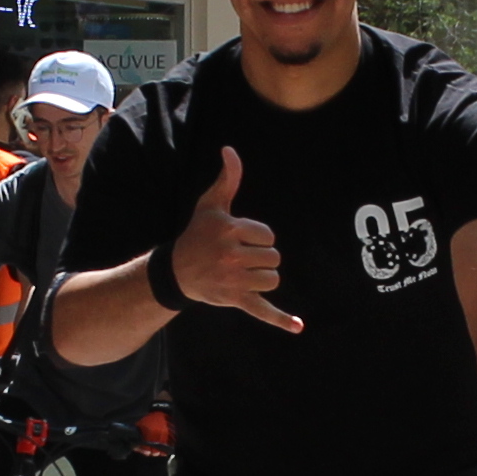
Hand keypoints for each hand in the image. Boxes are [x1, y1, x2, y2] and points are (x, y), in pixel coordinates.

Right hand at [175, 150, 297, 331]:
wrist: (177, 270)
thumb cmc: (198, 234)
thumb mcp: (210, 204)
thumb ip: (227, 178)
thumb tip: (230, 149)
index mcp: (230, 230)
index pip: (268, 235)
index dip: (258, 237)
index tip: (238, 239)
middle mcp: (231, 255)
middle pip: (273, 258)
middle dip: (261, 258)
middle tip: (237, 258)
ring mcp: (234, 279)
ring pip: (273, 279)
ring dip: (264, 278)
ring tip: (243, 274)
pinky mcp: (235, 299)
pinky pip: (263, 310)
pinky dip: (281, 320)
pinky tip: (298, 326)